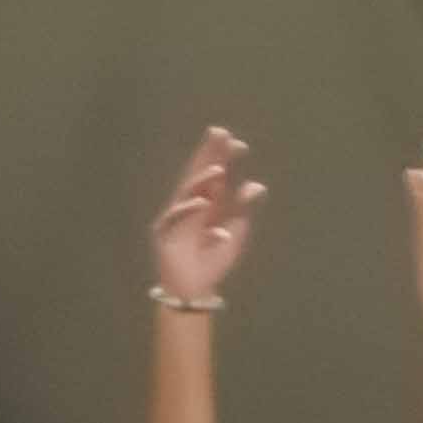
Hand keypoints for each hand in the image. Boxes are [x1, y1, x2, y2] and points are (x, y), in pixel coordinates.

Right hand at [149, 126, 265, 308]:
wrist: (195, 289)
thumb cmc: (213, 260)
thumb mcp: (235, 231)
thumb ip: (243, 208)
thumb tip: (257, 185)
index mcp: (209, 201)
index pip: (215, 173)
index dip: (224, 156)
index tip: (239, 144)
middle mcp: (192, 204)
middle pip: (198, 173)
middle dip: (208, 154)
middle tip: (219, 132)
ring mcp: (176, 217)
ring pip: (187, 191)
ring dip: (201, 180)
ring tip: (219, 169)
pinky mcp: (165, 233)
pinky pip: (177, 217)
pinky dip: (189, 210)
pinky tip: (202, 203)